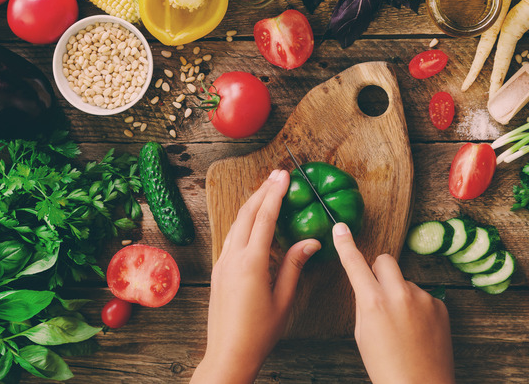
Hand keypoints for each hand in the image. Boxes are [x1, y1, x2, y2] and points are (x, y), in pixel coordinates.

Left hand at [191, 170, 320, 383]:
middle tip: (277, 174)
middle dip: (263, 191)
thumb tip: (310, 241)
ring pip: (236, 224)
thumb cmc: (259, 333)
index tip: (284, 176)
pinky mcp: (218, 270)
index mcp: (251, 263)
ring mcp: (222, 263)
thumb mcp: (283, 299)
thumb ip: (294, 265)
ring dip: (252, 204)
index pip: (264, 219)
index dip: (275, 194)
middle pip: (247, 214)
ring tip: (267, 190)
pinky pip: (231, 237)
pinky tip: (252, 220)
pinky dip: (244, 222)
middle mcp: (232, 258)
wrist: (228, 353)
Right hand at [333, 222, 454, 383]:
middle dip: (379, 271)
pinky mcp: (440, 305)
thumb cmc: (386, 367)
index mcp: (373, 302)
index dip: (345, 244)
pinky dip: (417, 307)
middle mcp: (399, 294)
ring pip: (405, 281)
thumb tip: (368, 288)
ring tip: (402, 326)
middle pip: (385, 260)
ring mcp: (423, 298)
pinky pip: (423, 296)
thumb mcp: (362, 335)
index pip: (355, 264)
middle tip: (378, 293)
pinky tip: (417, 330)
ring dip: (400, 294)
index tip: (341, 228)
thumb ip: (364, 304)